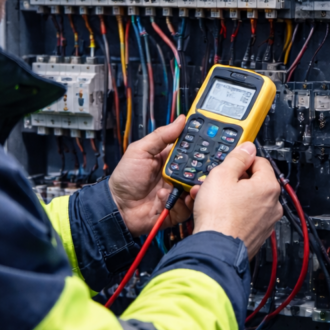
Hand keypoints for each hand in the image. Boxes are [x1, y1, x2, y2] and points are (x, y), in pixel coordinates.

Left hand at [109, 115, 193, 235]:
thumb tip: (181, 120)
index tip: (211, 141)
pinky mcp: (179, 209)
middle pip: (199, 170)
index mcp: (171, 159)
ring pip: (197, 188)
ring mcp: (179, 192)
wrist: (117, 206)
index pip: (192, 150)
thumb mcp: (140, 150)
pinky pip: (189, 206)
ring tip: (184, 185)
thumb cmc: (126, 177)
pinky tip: (163, 196)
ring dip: (192, 186)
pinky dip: (180, 202)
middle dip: (202, 169)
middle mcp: (178, 175)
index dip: (201, 146)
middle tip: (201, 167)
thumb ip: (161, 136)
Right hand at [190, 142, 281, 258]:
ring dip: (227, 196)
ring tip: (207, 198)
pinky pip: (244, 216)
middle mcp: (272, 205)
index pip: (260, 161)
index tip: (230, 162)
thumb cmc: (219, 216)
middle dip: (231, 180)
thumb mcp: (222, 175)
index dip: (242, 160)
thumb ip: (237, 158)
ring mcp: (266, 222)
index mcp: (268, 187)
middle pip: (253, 182)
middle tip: (214, 181)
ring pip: (246, 200)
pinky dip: (230, 212)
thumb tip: (247, 148)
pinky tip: (213, 213)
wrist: (215, 250)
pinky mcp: (256, 235)